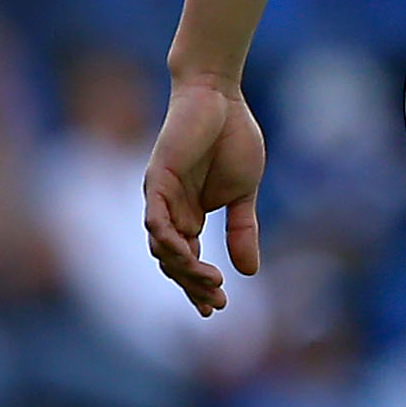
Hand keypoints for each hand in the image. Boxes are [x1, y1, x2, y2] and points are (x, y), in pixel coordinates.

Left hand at [142, 78, 266, 315]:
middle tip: (217, 302)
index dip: (198, 286)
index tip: (218, 308)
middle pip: (173, 262)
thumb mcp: (244, 194)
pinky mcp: (157, 180)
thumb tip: (249, 271)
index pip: (188, 261)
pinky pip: (155, 219)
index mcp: (189, 216)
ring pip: (162, 247)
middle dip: (193, 286)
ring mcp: (161, 198)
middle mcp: (170, 212)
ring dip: (184, 269)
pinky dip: (167, 240)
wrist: (220, 98)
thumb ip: (242, 231)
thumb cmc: (232, 139)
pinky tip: (187, 254)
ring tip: (211, 282)